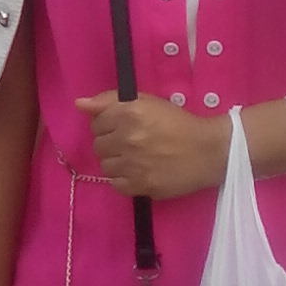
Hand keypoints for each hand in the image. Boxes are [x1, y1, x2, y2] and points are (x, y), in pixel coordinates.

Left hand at [74, 91, 223, 198]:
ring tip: (135, 159)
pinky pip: (115, 185)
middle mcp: (128, 138)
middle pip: (98, 146)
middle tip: (131, 143)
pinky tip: (138, 172)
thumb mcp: (146, 102)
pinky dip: (124, 180)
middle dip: (111, 143)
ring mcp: (133, 164)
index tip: (123, 127)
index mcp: (129, 113)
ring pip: (105, 166)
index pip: (96, 123)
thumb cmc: (178, 122)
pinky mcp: (140, 185)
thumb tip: (78, 104)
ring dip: (116, 162)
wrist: (208, 151)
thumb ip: (109, 100)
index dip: (108, 125)